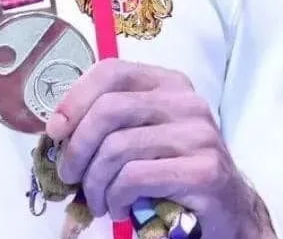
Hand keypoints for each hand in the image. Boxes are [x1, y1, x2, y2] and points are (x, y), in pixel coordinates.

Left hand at [46, 59, 275, 238]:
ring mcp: (199, 135)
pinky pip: (136, 178)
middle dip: (77, 148)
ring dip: (95, 183)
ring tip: (97, 201)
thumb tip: (55, 128)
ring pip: (118, 148)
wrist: (227, 210)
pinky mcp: (205, 171)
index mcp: (167, 83)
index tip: (55, 132)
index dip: (74, 99)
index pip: (111, 71)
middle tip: (69, 177)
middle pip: (109, 110)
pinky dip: (116, 197)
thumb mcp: (140, 136)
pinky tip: (119, 209)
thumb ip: (107, 123)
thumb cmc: (172, 171)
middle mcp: (186, 102)